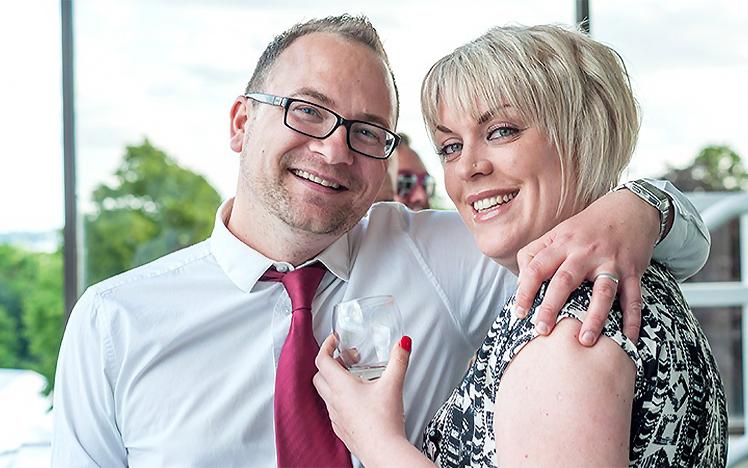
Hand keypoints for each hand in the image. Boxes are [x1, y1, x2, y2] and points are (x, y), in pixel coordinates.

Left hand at [313, 335, 413, 465]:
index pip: (321, 360)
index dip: (325, 346)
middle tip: (347, 360)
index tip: (334, 340)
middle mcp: (333, 401)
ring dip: (334, 382)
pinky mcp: (340, 429)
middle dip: (330, 363)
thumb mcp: (394, 384)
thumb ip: (399, 360)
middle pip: (319, 376)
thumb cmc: (384, 422)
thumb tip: (404, 343)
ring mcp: (335, 416)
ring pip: (325, 393)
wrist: (383, 452)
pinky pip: (332, 409)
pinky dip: (339, 400)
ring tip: (355, 379)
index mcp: (341, 386)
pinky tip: (357, 401)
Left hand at [515, 189, 658, 345]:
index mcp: (562, 243)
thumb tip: (520, 281)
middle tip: (542, 330)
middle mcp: (585, 252)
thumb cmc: (587, 227)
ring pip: (602, 292)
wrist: (631, 207)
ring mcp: (610, 262)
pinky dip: (632, 320)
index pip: (537, 267)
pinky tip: (628, 339)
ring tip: (584, 341)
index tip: (519, 312)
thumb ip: (535, 253)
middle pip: (565, 280)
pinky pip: (633, 298)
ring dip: (594, 318)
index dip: (525, 290)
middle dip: (551, 306)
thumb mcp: (558, 232)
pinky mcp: (633, 270)